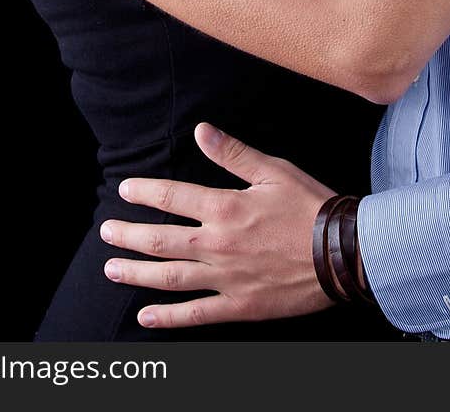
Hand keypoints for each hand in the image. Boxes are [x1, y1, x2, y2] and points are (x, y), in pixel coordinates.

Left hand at [100, 123, 337, 328]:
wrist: (343, 252)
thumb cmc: (310, 206)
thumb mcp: (274, 170)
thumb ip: (233, 154)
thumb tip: (201, 132)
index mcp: (225, 207)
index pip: (172, 196)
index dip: (145, 192)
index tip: (124, 190)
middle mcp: (218, 243)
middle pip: (160, 239)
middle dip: (128, 235)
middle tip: (106, 232)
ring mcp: (226, 278)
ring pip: (169, 277)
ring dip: (136, 273)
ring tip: (111, 268)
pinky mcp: (239, 305)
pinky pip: (196, 314)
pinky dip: (168, 318)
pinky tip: (145, 317)